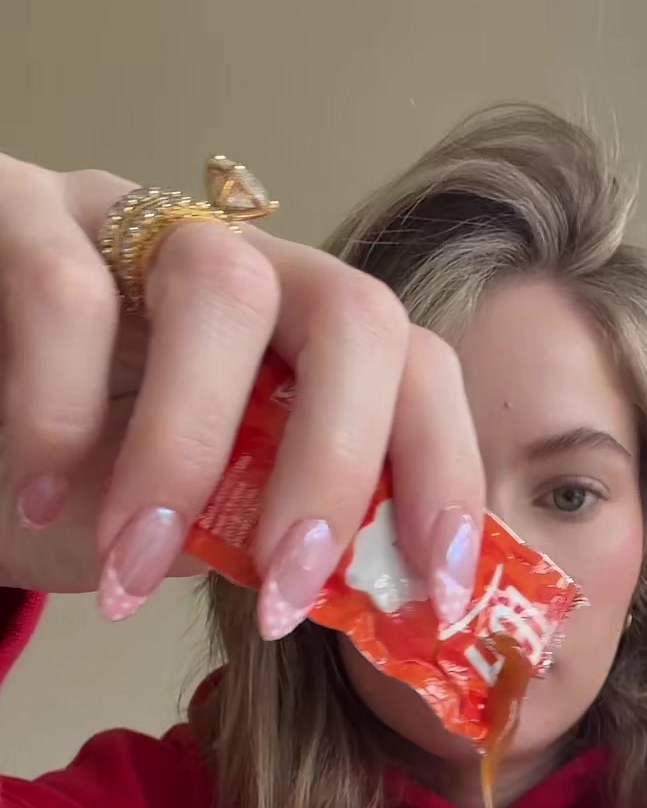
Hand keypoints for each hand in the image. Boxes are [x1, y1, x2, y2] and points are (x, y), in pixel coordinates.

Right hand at [0, 154, 484, 633]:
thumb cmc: (63, 487)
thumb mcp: (185, 530)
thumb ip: (269, 541)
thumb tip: (376, 599)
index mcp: (289, 338)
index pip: (415, 369)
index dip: (442, 474)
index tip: (434, 590)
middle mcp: (231, 263)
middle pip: (353, 314)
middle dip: (334, 469)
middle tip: (282, 595)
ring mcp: (131, 219)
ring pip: (221, 286)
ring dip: (188, 452)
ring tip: (132, 567)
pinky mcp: (15, 208)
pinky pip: (64, 289)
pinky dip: (57, 412)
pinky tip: (40, 495)